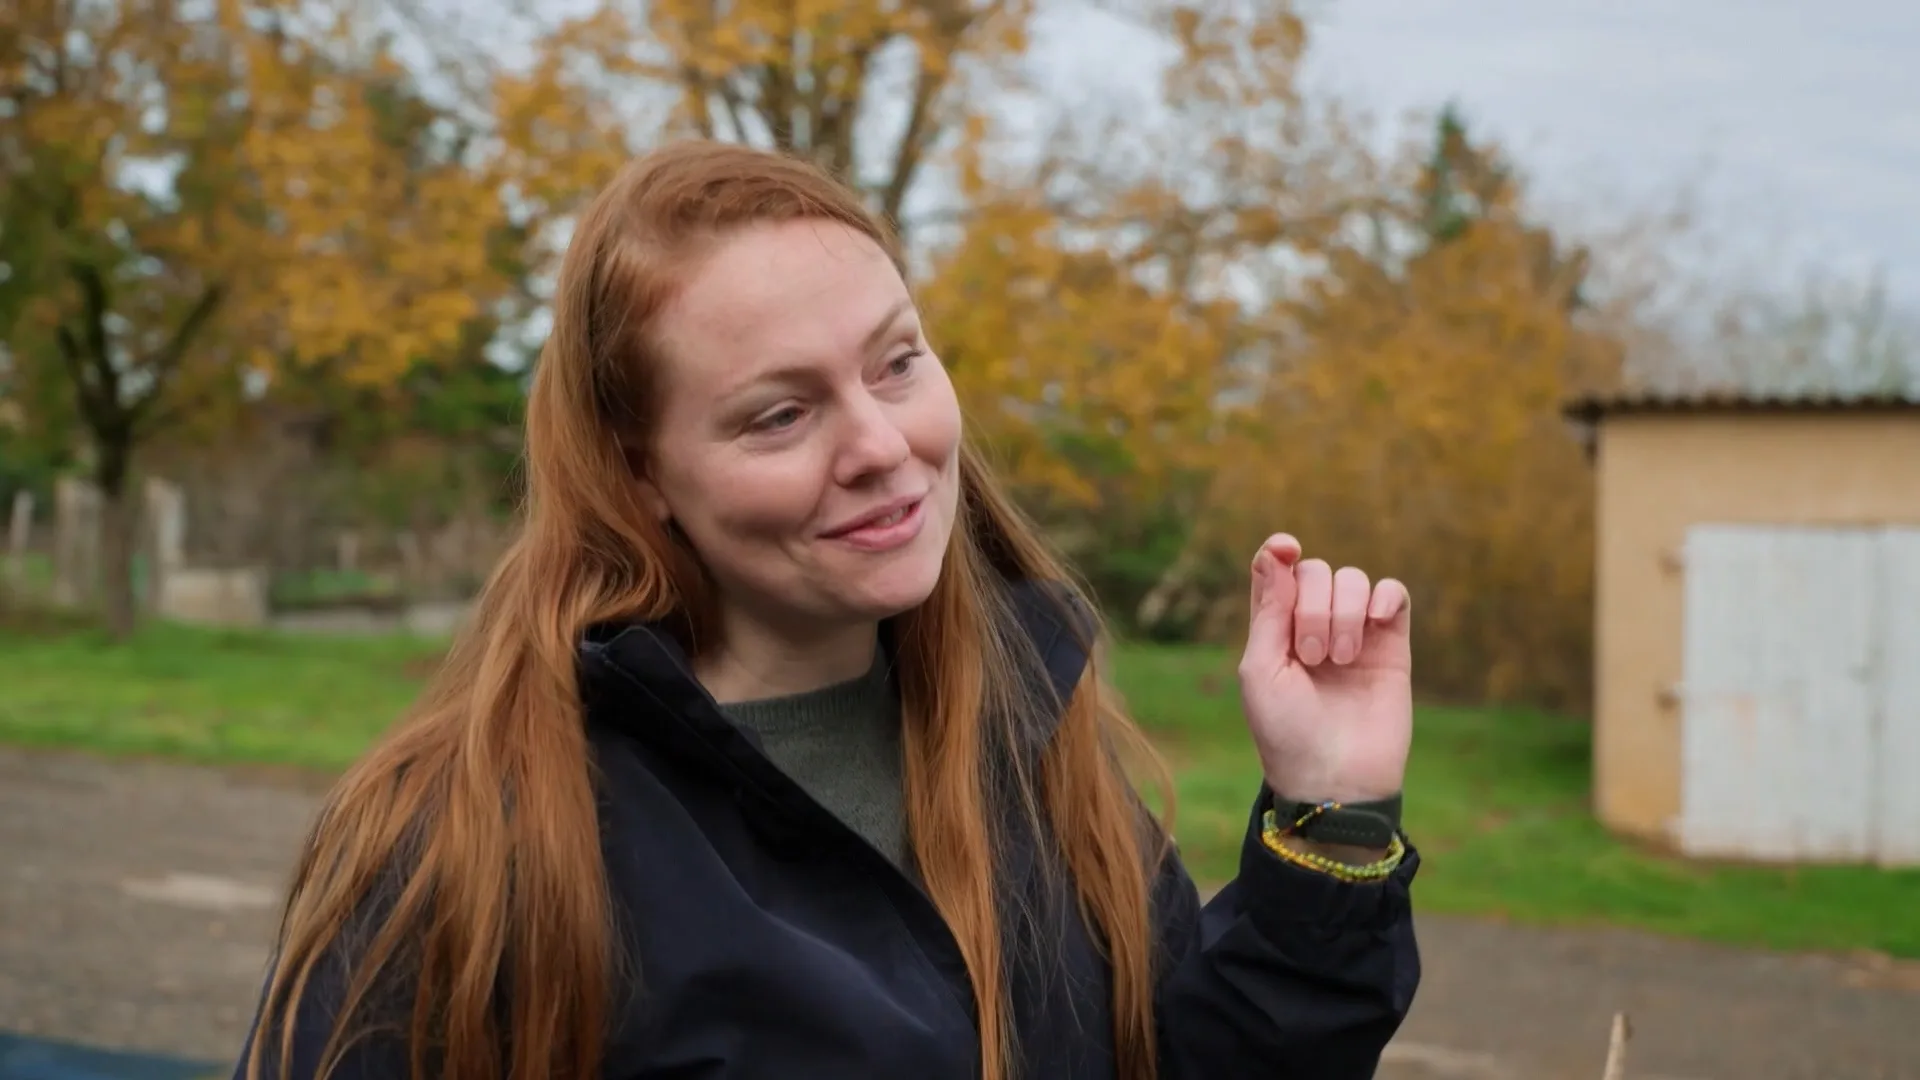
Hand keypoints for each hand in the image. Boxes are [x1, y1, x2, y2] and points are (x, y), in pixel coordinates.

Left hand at [1238, 533, 1412, 803]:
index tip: (1287, 548)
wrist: (1336, 779)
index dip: (1278, 551)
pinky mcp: (1392, 646)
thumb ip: (1269, 611)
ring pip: (1354, 579)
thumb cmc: (1287, 733)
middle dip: (1313, 606)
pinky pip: (1394, 595)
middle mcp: (1313, 625)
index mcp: (1274, 629)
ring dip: (1343, 613)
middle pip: (1316, 571)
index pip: (1275, 569)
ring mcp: (1354, 633)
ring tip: (1340, 660)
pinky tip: (1375, 624)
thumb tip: (1277, 552)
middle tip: (1312, 657)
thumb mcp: (1261, 672)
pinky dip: (1385, 597)